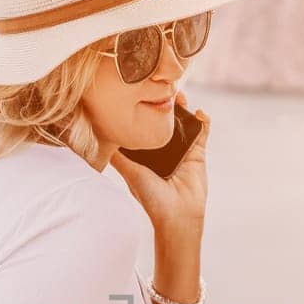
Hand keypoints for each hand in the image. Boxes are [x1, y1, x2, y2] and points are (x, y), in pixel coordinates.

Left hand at [109, 90, 208, 237]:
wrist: (177, 215)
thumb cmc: (152, 198)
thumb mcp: (131, 174)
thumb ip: (118, 158)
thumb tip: (100, 141)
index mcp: (147, 154)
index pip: (145, 128)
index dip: (144, 112)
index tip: (140, 95)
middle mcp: (164, 151)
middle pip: (164, 122)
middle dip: (164, 105)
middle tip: (161, 89)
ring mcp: (182, 151)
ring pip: (183, 124)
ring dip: (183, 108)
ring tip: (180, 94)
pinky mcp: (198, 154)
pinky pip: (202, 133)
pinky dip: (204, 122)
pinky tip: (201, 113)